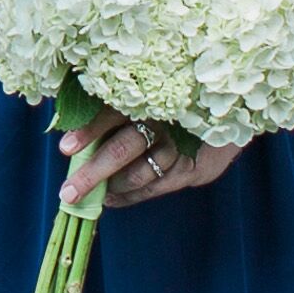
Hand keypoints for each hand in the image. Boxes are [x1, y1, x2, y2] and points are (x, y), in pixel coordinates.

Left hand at [60, 110, 244, 209]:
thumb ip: (118, 102)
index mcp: (149, 97)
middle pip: (123, 149)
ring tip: (90, 197)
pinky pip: (154, 187)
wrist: (228, 115)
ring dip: (111, 188)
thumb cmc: (176, 100)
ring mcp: (180, 147)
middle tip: (68, 192)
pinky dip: (129, 196)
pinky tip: (112, 199)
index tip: (65, 148)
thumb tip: (71, 114)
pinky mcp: (193, 169)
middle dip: (93, 173)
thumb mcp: (152, 93)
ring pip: (139, 174)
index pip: (112, 113)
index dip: (88, 130)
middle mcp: (164, 121)